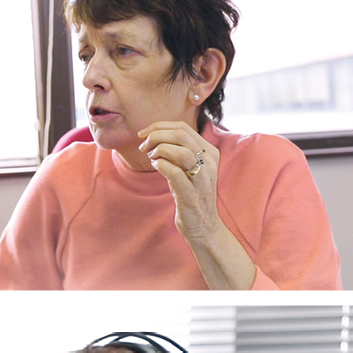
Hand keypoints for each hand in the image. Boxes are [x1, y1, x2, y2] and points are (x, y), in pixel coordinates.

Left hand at [138, 121, 222, 242]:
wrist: (203, 225)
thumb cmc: (190, 194)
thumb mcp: (188, 168)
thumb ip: (178, 151)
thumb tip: (153, 136)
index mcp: (209, 152)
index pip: (183, 127)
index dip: (159, 126)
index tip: (143, 134)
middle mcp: (209, 162)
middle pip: (180, 135)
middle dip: (155, 136)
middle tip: (144, 147)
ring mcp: (202, 178)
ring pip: (180, 151)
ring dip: (158, 150)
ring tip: (151, 158)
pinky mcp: (191, 194)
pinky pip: (174, 172)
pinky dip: (160, 165)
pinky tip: (156, 167)